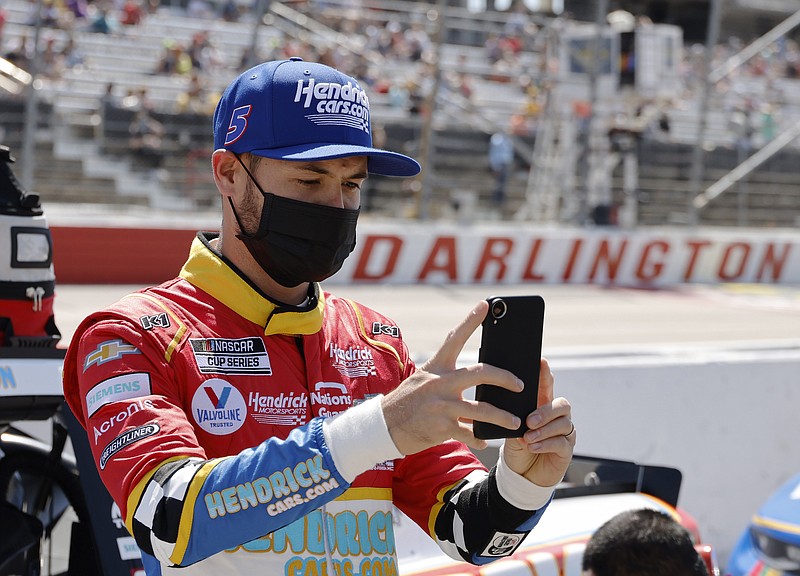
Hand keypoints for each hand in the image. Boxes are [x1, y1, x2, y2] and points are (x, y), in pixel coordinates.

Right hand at [382, 300, 523, 454]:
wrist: (384, 426)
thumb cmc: (408, 401)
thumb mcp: (422, 379)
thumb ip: (446, 374)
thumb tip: (476, 374)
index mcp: (436, 367)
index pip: (455, 338)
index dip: (470, 320)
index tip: (486, 304)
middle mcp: (440, 383)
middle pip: (480, 373)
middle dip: (505, 378)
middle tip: (520, 384)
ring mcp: (441, 406)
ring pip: (482, 409)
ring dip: (502, 417)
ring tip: (515, 421)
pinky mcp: (441, 427)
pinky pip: (470, 433)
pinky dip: (480, 438)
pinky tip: (486, 441)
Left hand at [502, 359, 574, 486]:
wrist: (519, 474)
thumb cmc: (516, 448)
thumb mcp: (511, 429)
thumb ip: (513, 415)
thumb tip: (508, 406)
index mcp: (541, 406)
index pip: (546, 386)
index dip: (545, 374)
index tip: (541, 362)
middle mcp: (556, 417)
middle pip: (561, 404)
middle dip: (546, 411)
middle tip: (529, 420)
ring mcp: (564, 433)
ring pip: (563, 424)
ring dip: (543, 430)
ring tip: (527, 438)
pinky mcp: (566, 450)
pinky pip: (561, 442)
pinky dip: (545, 443)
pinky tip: (533, 446)